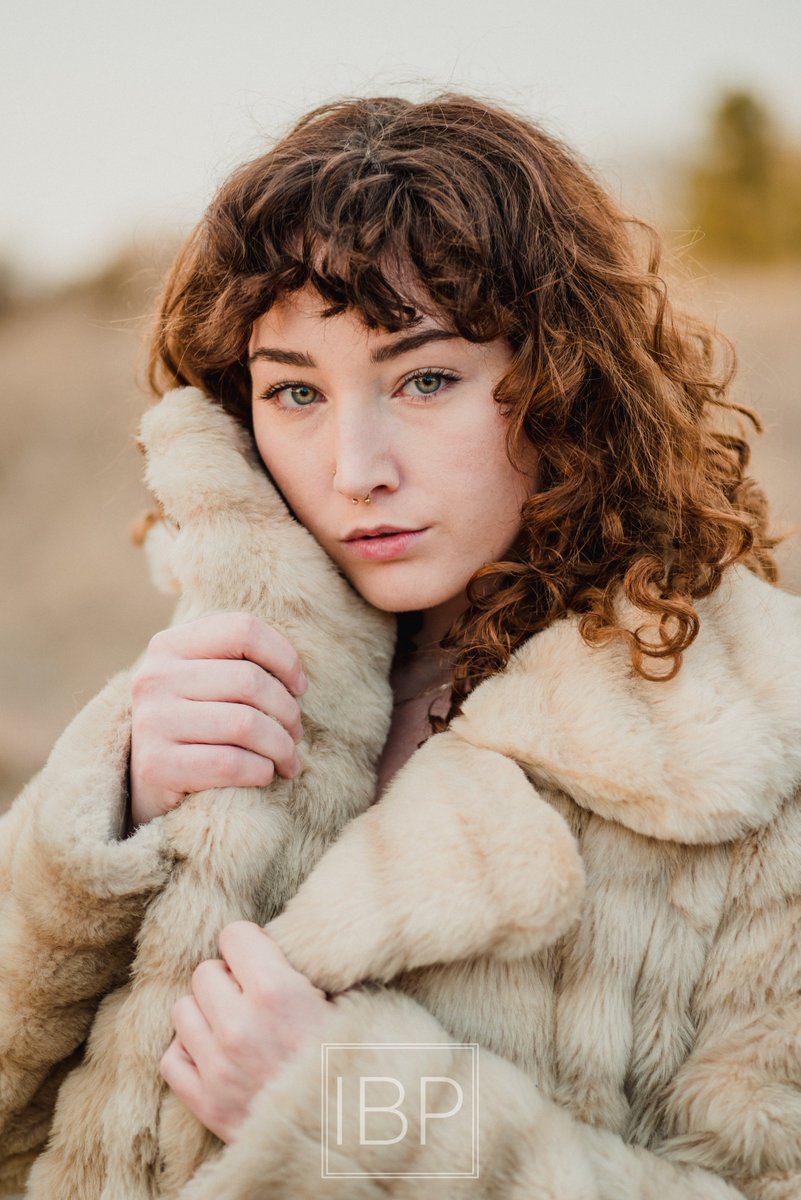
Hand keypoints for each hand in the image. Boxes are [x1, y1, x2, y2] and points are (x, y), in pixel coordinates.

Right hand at [130, 613, 307, 827]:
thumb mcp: (207, 681)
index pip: (243, 630)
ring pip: (245, 724)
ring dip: (281, 746)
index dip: (284, 657)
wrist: (148, 783)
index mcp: (169, 645)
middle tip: (296, 733)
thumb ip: (240, 662)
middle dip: (288, 711)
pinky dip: (261, 771)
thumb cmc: (196, 725)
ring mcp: (152, 721)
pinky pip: (231, 764)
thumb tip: (297, 677)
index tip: (299, 687)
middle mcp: (155, 678)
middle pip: (249, 680)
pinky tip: (266, 774)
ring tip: (289, 758)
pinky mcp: (156, 766)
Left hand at [160, 921, 332, 1143]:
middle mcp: (239, 1025)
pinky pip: (171, 1059)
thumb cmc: (356, 1062)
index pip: (234, 936)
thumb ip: (308, 971)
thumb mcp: (347, 1003)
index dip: (249, 946)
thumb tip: (281, 945)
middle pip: (205, 972)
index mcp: (278, 992)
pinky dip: (189, 1054)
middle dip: (227, 980)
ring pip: (182, 1010)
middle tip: (251, 997)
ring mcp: (218, 1066)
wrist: (352, 1135)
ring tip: (234, 1027)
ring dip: (206, 1015)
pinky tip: (216, 1057)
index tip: (261, 959)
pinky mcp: (206, 1103)